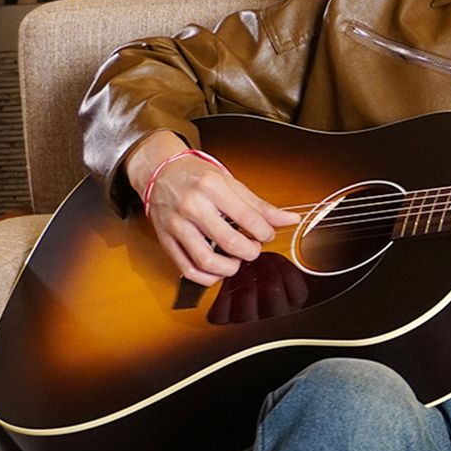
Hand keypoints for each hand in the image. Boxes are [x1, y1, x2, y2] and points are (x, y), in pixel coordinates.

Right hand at [129, 131, 300, 285]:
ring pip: (207, 261)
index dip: (265, 233)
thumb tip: (290, 219)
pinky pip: (187, 270)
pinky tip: (218, 270)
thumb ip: (259, 205)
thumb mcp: (231, 183)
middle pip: (230, 243)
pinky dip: (208, 278)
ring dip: (230, 268)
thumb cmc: (197, 177)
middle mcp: (192, 205)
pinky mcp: (166, 240)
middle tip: (253, 248)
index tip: (266, 235)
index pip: (248, 218)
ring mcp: (176, 225)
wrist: (160, 172)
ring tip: (236, 260)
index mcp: (212, 187)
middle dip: (250, 251)